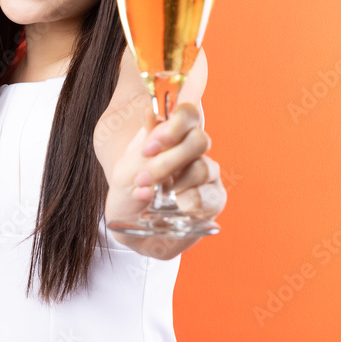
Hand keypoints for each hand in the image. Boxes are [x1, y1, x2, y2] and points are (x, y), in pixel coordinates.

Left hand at [106, 103, 225, 223]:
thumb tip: (151, 113)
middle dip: (169, 161)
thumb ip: (143, 145)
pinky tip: (175, 207)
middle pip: (199, 139)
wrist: (133, 228)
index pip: (187, 114)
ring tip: (151, 196)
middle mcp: (192, 151)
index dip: (175, 125)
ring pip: (203, 168)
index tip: (151, 147)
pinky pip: (211, 195)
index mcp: (170, 136)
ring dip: (174, 184)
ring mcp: (206, 173)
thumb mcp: (126, 170)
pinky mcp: (214, 198)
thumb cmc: (129, 193)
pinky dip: (189, 202)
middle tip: (145, 178)